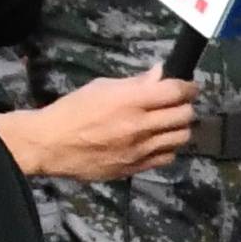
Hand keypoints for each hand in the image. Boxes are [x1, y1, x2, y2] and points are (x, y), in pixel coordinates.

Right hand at [0, 72, 196, 181]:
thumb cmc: (72, 110)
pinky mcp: (134, 167)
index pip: (175, 92)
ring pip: (180, 138)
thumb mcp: (101, 88)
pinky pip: (166, 158)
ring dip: (180, 128)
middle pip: (184, 116)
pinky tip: (159, 141)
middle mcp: (140, 126)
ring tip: (170, 123)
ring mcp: (139, 150)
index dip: (189, 87)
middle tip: (179, 104)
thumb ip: (135, 83)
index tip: (190, 87)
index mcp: (131, 101)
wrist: (50, 144)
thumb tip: (159, 74)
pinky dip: (169, 147)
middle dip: (186, 107)